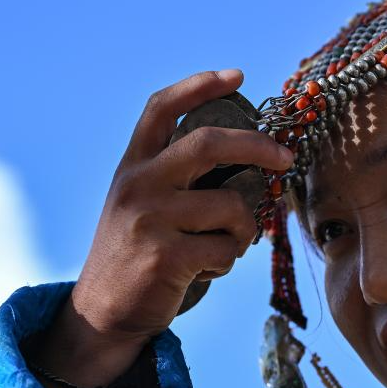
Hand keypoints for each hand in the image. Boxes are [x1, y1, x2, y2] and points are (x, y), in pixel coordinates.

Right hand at [29, 69, 292, 387]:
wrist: (101, 312)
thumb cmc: (138, 252)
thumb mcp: (142, 202)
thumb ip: (177, 176)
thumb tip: (250, 157)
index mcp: (134, 165)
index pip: (162, 108)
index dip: (200, 85)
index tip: (237, 76)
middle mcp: (138, 184)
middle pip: (208, 143)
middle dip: (258, 146)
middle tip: (285, 158)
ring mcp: (149, 219)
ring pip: (231, 207)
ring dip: (244, 230)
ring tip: (226, 245)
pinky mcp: (164, 256)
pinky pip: (227, 249)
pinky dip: (229, 261)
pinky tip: (206, 269)